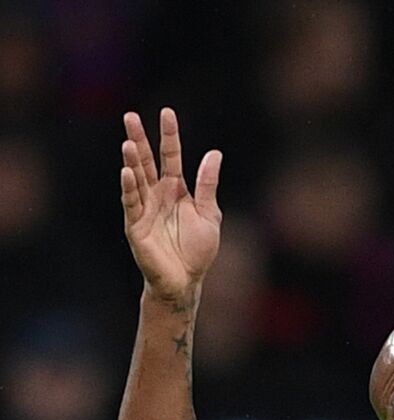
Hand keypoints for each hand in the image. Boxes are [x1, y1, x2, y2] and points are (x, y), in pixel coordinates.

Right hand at [120, 108, 221, 302]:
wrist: (186, 280)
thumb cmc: (198, 250)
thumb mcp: (209, 213)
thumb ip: (208, 184)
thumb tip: (214, 153)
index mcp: (176, 190)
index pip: (171, 156)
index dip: (169, 135)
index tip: (167, 112)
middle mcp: (157, 195)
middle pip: (147, 162)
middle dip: (139, 139)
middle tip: (130, 116)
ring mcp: (144, 209)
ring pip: (136, 179)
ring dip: (132, 161)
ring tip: (129, 142)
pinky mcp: (136, 226)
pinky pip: (132, 204)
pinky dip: (129, 188)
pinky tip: (127, 171)